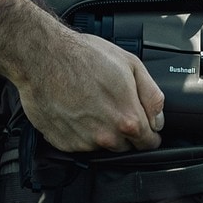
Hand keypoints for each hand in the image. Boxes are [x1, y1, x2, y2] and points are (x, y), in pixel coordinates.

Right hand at [16, 30, 165, 153]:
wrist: (43, 57)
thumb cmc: (84, 56)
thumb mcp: (131, 65)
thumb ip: (151, 96)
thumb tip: (159, 118)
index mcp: (128, 119)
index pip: (149, 143)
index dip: (149, 133)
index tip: (144, 125)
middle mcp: (106, 137)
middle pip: (125, 146)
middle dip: (124, 131)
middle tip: (112, 106)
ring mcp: (83, 142)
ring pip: (101, 146)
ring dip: (101, 131)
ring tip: (90, 104)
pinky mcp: (62, 143)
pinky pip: (79, 144)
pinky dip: (79, 131)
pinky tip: (75, 109)